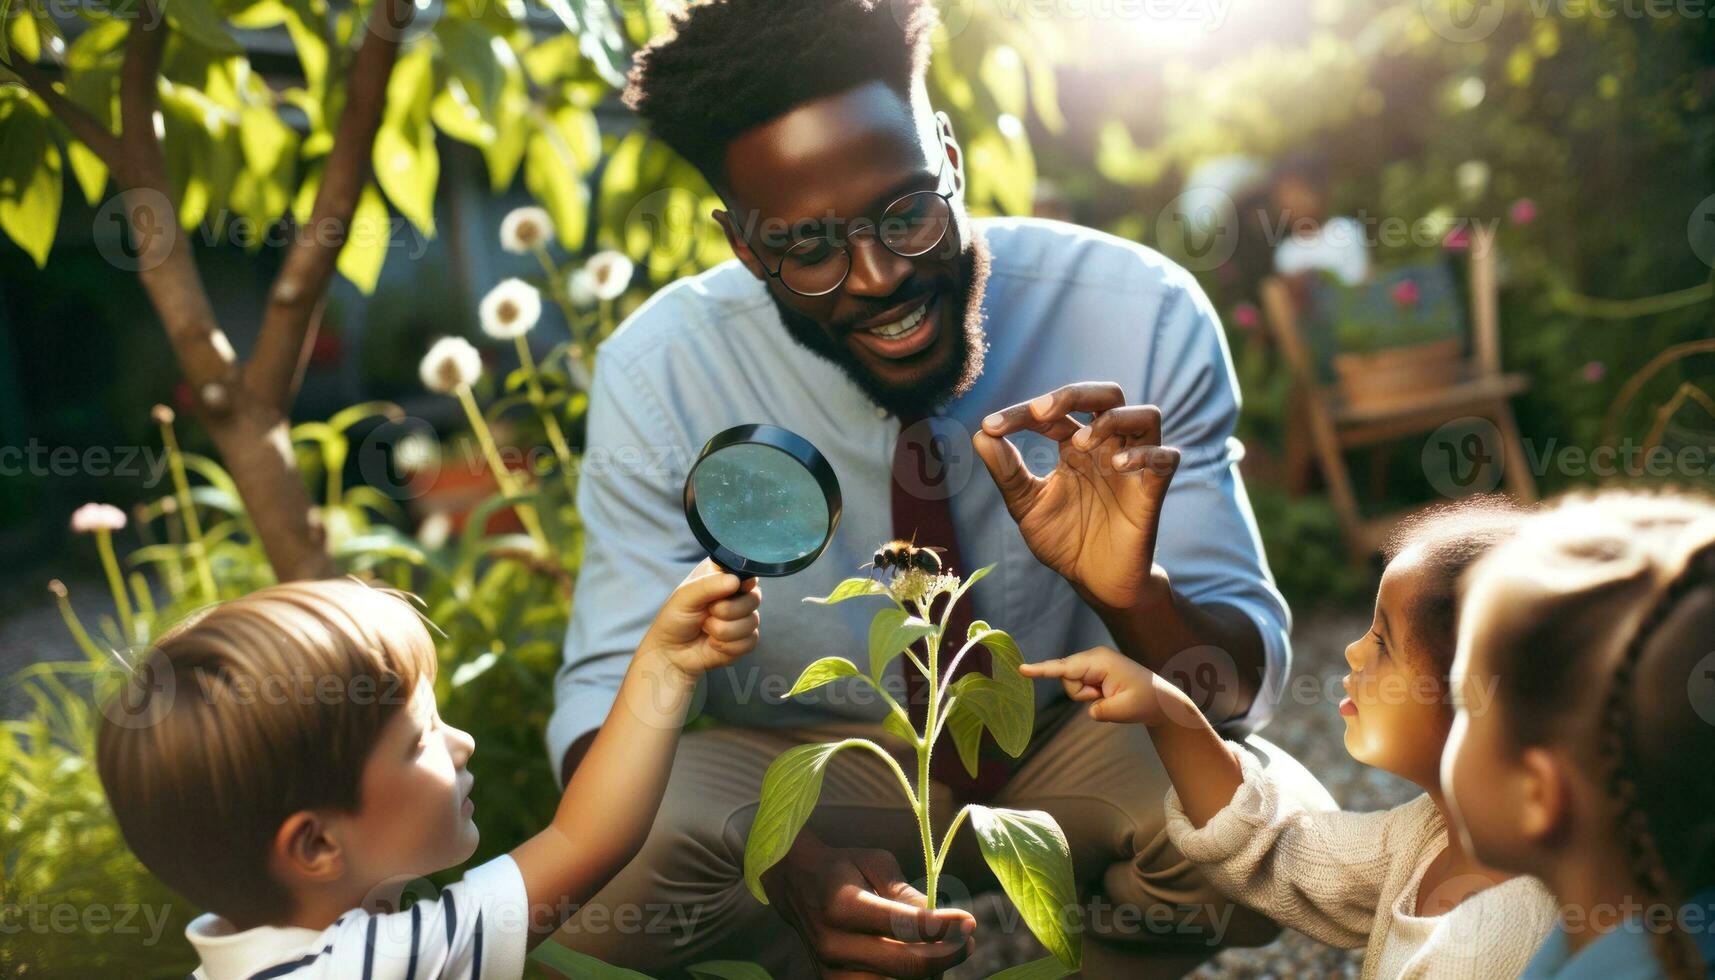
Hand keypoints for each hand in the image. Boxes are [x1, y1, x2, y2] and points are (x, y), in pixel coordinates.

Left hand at [640, 559, 760, 679]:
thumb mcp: (685, 595)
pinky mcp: (746, 639)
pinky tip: (713, 643)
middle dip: (727, 610)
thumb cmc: (675, 618)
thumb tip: (735, 581)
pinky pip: (750, 641)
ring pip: (752, 622)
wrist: (671, 652)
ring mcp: (744, 617)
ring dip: (723, 630)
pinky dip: (728, 646)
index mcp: (724, 576)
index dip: (742, 582)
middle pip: (754, 598)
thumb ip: (708, 584)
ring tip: (706, 629)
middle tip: (707, 612)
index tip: (730, 589)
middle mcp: (738, 594)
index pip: (748, 570)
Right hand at [763, 835, 973, 978]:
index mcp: (842, 905)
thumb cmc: (844, 868)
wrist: (797, 885)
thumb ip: (906, 892)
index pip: (903, 926)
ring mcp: (831, 971)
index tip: (970, 921)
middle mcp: (833, 944)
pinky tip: (919, 962)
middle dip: (946, 956)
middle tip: (968, 941)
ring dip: (928, 972)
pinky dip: (907, 979)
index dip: (942, 928)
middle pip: (905, 966)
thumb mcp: (876, 863)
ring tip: (941, 950)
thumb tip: (939, 920)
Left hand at [973, 382, 1179, 613]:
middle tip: (1040, 411)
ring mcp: (1133, 466)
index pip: (1054, 412)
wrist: (1093, 581)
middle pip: (1107, 395)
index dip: (1020, 413)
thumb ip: (1007, 472)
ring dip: (1111, 419)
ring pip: (1145, 416)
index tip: (990, 427)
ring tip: (1078, 443)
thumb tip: (980, 436)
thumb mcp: (1026, 505)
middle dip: (1074, 394)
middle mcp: (1107, 447)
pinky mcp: (1153, 490)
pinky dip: (1143, 454)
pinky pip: (1166, 457)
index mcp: (1075, 445)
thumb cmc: (1063, 539)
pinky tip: (1116, 464)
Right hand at [1020, 646, 1201, 727]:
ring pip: (1071, 684)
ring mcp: (1093, 662)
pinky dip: (1089, 694)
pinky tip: (1107, 694)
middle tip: (1105, 698)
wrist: (1160, 698)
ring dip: (1086, 696)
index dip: (1041, 670)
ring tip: (1109, 696)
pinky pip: (1079, 685)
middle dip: (1081, 694)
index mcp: (1100, 661)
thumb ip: (1103, 711)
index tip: (1021, 669)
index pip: (1064, 668)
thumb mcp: (1126, 710)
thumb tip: (1091, 710)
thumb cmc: (1147, 700)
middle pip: (1066, 678)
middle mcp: (1093, 657)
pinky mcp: (1093, 669)